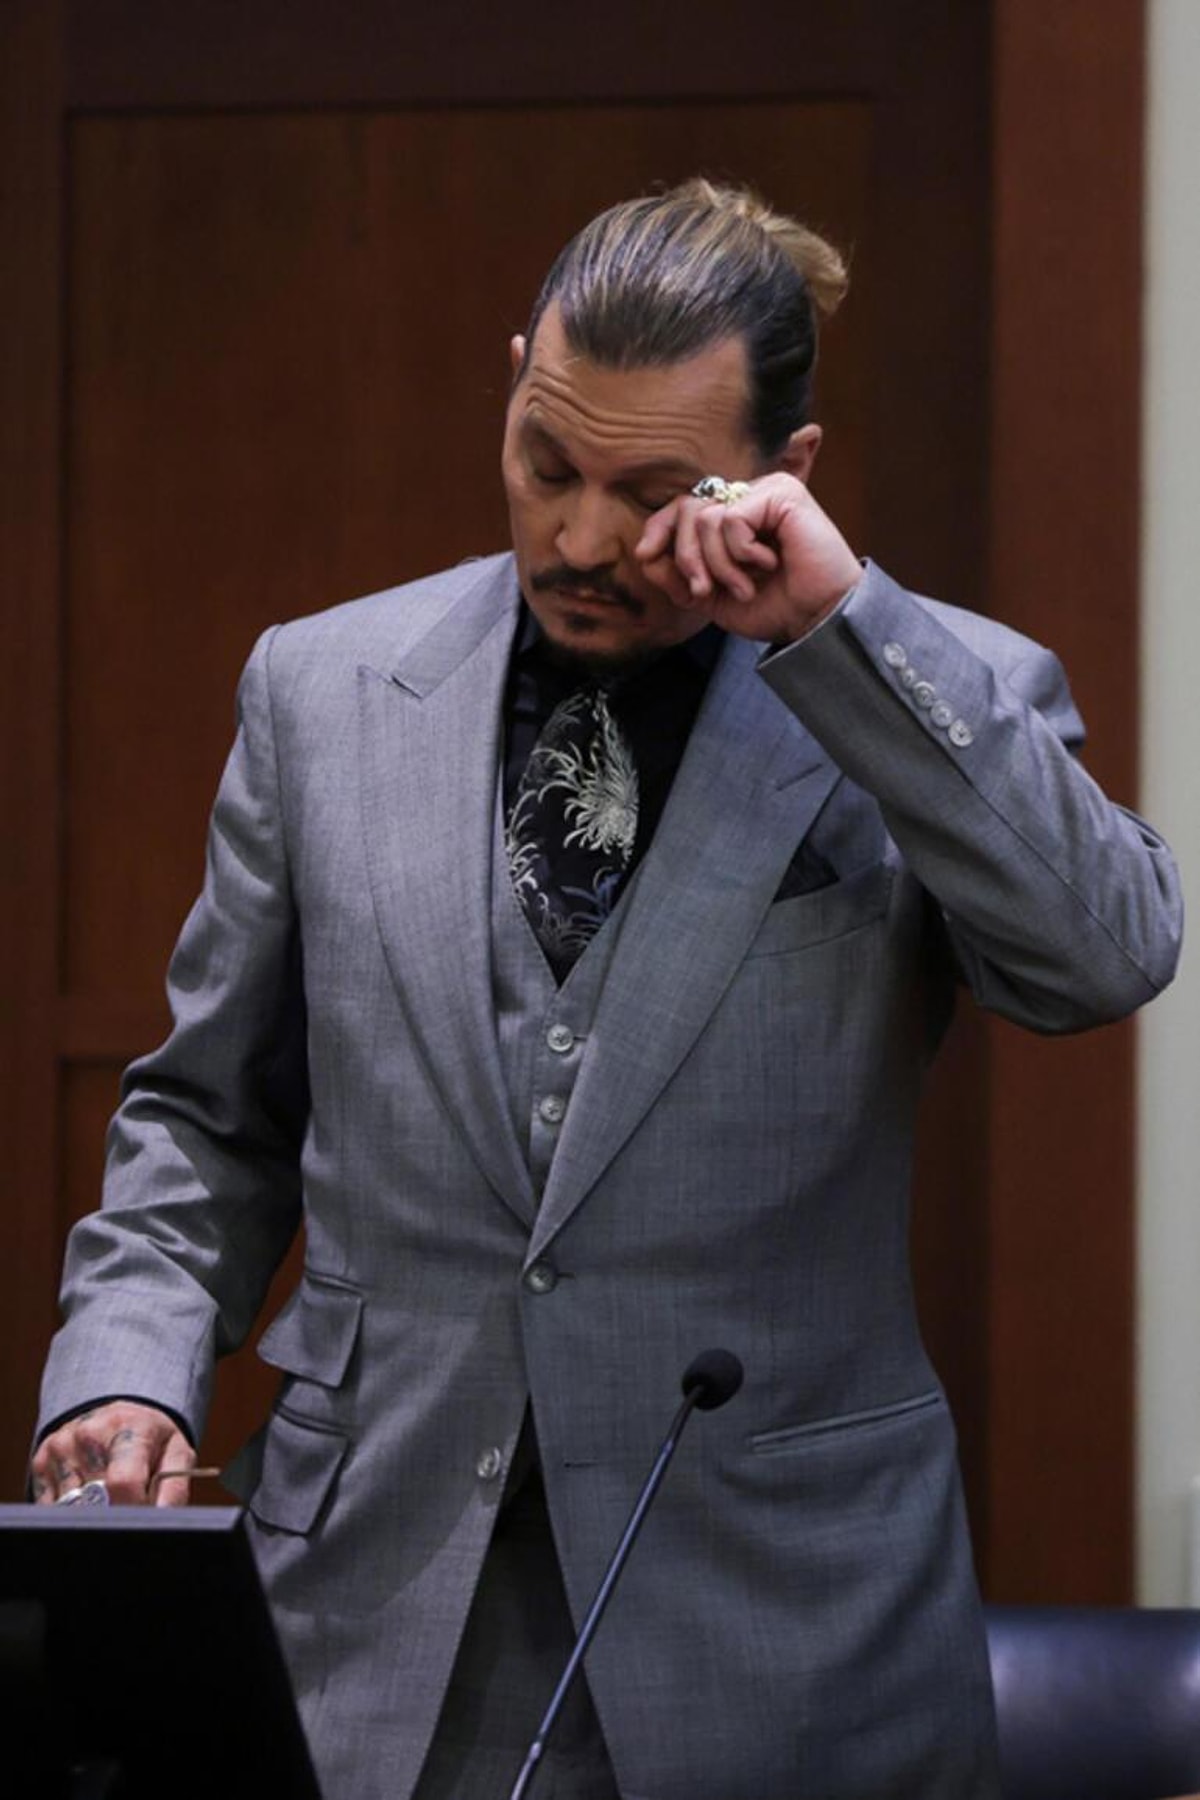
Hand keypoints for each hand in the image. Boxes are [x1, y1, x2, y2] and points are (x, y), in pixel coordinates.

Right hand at [31, 1400, 196, 1507]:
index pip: (123, 1482)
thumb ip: (173, 1489)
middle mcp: (88, 1433)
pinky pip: (53, 1506)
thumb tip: (160, 1518)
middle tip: (128, 1499)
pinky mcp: (40, 1461)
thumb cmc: (151, 1439)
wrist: (119, 1416)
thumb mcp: (176, 1454)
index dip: (133, 1507)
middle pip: (96, 1500)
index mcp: (128, 1427)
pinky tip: (88, 1490)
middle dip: (114, 1510)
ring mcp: (60, 1446)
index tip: (141, 1515)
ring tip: (108, 1491)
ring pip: (72, 1507)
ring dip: (91, 1509)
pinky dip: (72, 1508)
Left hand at [635, 471, 861, 645]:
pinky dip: (741, 553)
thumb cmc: (776, 607)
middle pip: (687, 509)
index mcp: (734, 515)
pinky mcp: (781, 493)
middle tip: (703, 591)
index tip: (645, 555)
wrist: (817, 619)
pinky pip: (731, 519)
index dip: (658, 527)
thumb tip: (644, 554)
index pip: (682, 507)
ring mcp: (766, 490)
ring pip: (706, 518)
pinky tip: (769, 564)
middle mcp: (749, 496)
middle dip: (686, 557)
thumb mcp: (713, 597)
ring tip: (745, 586)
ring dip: (719, 564)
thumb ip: (680, 576)